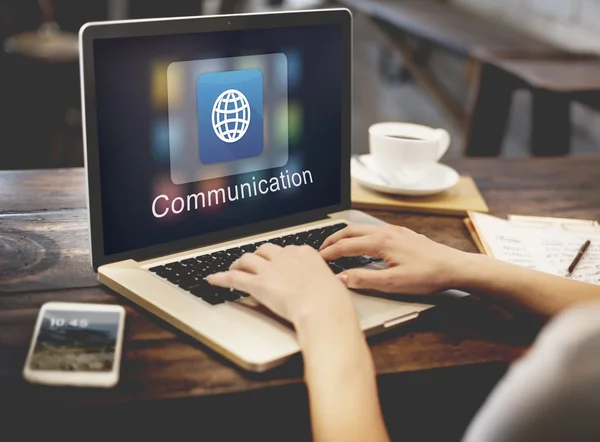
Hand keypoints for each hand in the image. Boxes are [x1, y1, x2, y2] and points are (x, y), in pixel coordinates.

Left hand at [207, 243, 356, 326]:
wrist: (324, 308)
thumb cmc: (332, 301)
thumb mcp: (332, 283)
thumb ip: (322, 281)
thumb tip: (324, 287)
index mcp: (305, 253)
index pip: (287, 249)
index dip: (279, 257)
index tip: (277, 263)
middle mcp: (286, 256)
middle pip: (264, 250)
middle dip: (258, 256)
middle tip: (254, 263)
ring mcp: (270, 269)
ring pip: (247, 259)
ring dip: (238, 263)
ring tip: (233, 268)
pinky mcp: (258, 283)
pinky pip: (234, 278)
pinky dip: (220, 278)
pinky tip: (213, 279)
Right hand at [320, 224, 472, 294]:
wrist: (454, 267)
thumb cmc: (427, 275)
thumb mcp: (393, 283)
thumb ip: (364, 279)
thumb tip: (341, 278)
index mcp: (381, 242)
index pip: (346, 246)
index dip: (329, 253)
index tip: (317, 259)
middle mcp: (386, 232)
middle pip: (350, 231)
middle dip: (333, 239)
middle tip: (320, 249)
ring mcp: (395, 231)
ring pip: (362, 228)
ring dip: (346, 235)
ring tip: (336, 245)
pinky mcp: (402, 233)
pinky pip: (373, 230)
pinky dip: (359, 235)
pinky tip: (362, 244)